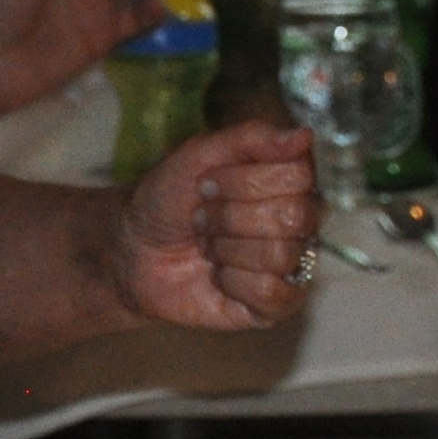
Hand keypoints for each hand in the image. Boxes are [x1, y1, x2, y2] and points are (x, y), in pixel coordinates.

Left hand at [115, 119, 316, 331]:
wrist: (134, 250)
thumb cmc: (168, 199)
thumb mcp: (197, 155)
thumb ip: (250, 138)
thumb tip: (303, 135)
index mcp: (289, 179)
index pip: (297, 175)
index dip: (243, 180)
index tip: (207, 183)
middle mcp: (301, 221)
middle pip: (292, 216)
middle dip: (229, 216)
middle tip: (202, 217)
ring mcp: (293, 263)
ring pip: (280, 255)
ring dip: (226, 248)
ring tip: (207, 245)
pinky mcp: (278, 303)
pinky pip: (273, 292)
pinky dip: (232, 282)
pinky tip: (218, 275)